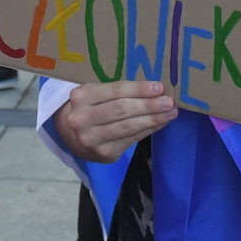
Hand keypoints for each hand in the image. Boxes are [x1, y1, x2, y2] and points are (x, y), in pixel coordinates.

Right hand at [52, 79, 176, 162]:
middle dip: (148, 105)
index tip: (159, 87)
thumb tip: (155, 90)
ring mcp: (91, 139)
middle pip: (121, 110)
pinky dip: (147, 130)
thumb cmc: (91, 107)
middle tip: (168, 102)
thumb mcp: (96, 93)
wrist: (71, 135)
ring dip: (152, 119)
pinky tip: (159, 123)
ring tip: (170, 113)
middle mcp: (82, 119)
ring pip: (127, 127)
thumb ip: (118, 91)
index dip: (139, 89)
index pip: (115, 90)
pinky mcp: (103, 154)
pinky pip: (130, 140)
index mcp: (81, 96)